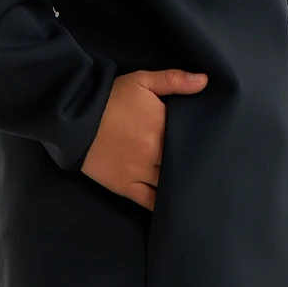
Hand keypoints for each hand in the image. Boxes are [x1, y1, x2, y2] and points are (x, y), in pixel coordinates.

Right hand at [80, 68, 208, 211]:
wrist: (74, 118)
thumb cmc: (112, 97)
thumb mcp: (142, 81)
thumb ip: (174, 80)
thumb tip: (204, 81)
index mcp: (161, 127)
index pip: (192, 139)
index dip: (203, 143)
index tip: (213, 144)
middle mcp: (154, 153)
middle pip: (183, 164)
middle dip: (195, 165)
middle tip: (208, 168)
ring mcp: (140, 173)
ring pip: (170, 185)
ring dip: (182, 185)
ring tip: (196, 188)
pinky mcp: (125, 186)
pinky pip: (150, 202)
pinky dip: (164, 206)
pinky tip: (175, 206)